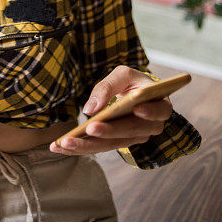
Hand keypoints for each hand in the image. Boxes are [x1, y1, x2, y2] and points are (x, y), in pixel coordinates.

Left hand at [50, 65, 172, 155]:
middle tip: (88, 129)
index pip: (158, 110)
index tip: (137, 108)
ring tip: (64, 144)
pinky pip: (102, 146)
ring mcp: (137, 138)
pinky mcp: (121, 142)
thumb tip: (90, 109)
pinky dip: (82, 147)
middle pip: (130, 132)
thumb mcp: (123, 75)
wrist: (135, 94)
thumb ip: (108, 87)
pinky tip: (62, 146)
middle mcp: (152, 126)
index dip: (149, 111)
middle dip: (108, 131)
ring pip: (113, 144)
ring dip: (87, 146)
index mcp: (160, 105)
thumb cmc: (131, 82)